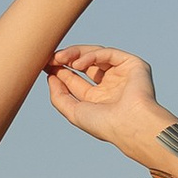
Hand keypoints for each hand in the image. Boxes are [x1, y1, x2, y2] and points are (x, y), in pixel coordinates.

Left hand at [45, 46, 170, 156]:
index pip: (76, 79)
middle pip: (85, 64)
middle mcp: (110, 85)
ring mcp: (122, 73)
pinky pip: (109, 53)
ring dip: (76, 54)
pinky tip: (78, 63)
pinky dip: (92, 56)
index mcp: (99, 98)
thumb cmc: (104, 124)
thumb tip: (51, 77)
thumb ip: (59, 96)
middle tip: (51, 58)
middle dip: (66, 59)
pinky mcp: (132, 64)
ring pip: (95, 55)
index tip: (45, 65)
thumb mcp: (74, 112)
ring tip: (60, 58)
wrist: (129, 124)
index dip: (60, 71)